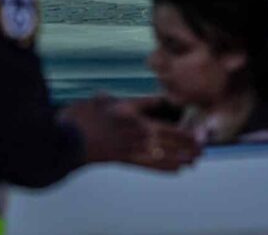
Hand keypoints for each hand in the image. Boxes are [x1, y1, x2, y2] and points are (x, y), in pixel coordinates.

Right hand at [61, 94, 198, 171]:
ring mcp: (132, 145)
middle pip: (168, 132)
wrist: (65, 143)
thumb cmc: (77, 119)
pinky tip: (178, 169)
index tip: (183, 106)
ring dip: (183, 154)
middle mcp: (135, 128)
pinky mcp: (126, 159)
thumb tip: (121, 98)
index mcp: (127, 110)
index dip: (168, 104)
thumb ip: (115, 98)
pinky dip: (167, 167)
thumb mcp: (97, 100)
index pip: (154, 104)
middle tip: (202, 142)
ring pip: (165, 150)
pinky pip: (152, 165)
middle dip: (187, 138)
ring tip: (197, 157)